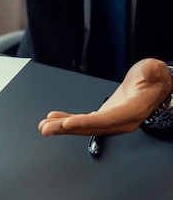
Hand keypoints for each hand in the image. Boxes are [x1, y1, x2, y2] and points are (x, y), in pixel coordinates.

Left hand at [38, 58, 172, 136]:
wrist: (154, 87)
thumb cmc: (153, 79)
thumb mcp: (154, 70)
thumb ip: (151, 71)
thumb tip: (150, 70)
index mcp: (134, 110)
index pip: (107, 119)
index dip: (86, 123)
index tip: (67, 124)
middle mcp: (122, 121)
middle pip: (91, 127)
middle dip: (67, 129)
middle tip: (46, 128)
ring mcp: (112, 121)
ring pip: (85, 128)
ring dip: (63, 128)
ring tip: (44, 126)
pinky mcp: (104, 119)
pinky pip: (84, 123)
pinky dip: (68, 122)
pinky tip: (54, 120)